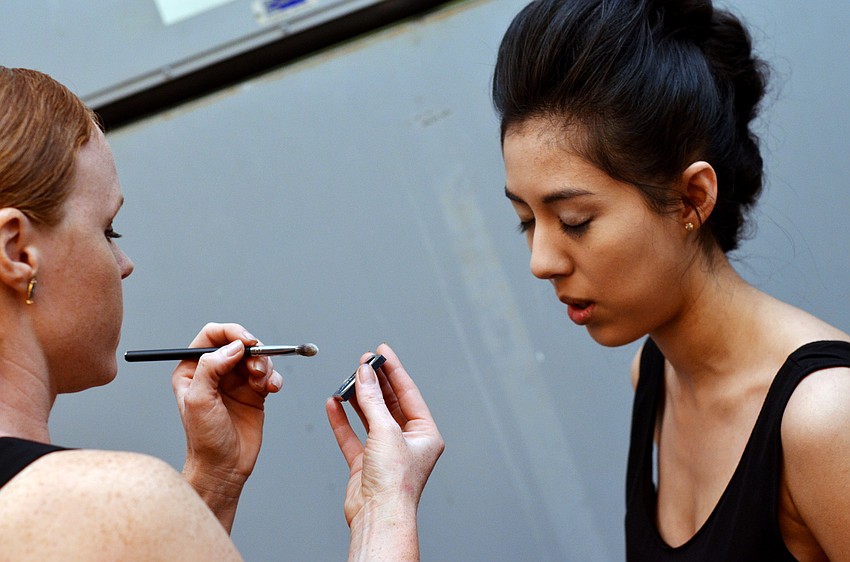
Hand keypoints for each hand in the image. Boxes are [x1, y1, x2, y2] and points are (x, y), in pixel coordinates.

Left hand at [172, 322, 282, 530]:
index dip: (231, 333)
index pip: (212, 335)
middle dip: (252, 351)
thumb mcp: (199, 401)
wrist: (224, 467)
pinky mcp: (254, 392)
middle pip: (238, 343)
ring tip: (262, 384)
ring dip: (264, 366)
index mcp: (192, 369)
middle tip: (257, 368)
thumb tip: (233, 347)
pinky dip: (274, 378)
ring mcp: (235, 381)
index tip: (247, 341)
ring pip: (256, 357)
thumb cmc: (205, 439)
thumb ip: (211, 368)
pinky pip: (268, 374)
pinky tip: (272, 390)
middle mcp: (214, 372)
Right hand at [326, 343, 443, 561]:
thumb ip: (372, 400)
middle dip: (375, 382)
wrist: (377, 516)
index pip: (408, 393)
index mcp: (425, 434)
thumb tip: (365, 374)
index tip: (382, 352)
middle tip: (362, 362)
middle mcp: (406, 442)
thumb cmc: (395, 483)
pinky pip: (352, 435)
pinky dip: (343, 420)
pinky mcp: (365, 463)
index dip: (394, 370)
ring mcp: (385, 452)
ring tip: (346, 379)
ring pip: (370, 417)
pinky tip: (334, 404)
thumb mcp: (385, 431)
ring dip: (358, 399)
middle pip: (389, 403)